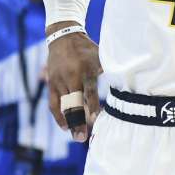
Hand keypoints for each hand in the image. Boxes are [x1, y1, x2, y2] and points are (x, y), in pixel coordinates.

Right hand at [45, 27, 100, 142]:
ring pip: (63, 106)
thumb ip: (108, 72)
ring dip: (69, 122)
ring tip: (76, 137)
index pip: (89, 91)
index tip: (95, 119)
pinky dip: (58, 115)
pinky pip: (53, 103)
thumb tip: (123, 87)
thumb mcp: (100, 57)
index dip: (92, 105)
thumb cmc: (86, 50)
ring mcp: (59, 81)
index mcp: (85, 69)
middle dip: (78, 120)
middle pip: (74, 102)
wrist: (63, 37)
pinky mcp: (51, 83)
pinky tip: (65, 127)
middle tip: (82, 137)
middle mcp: (70, 76)